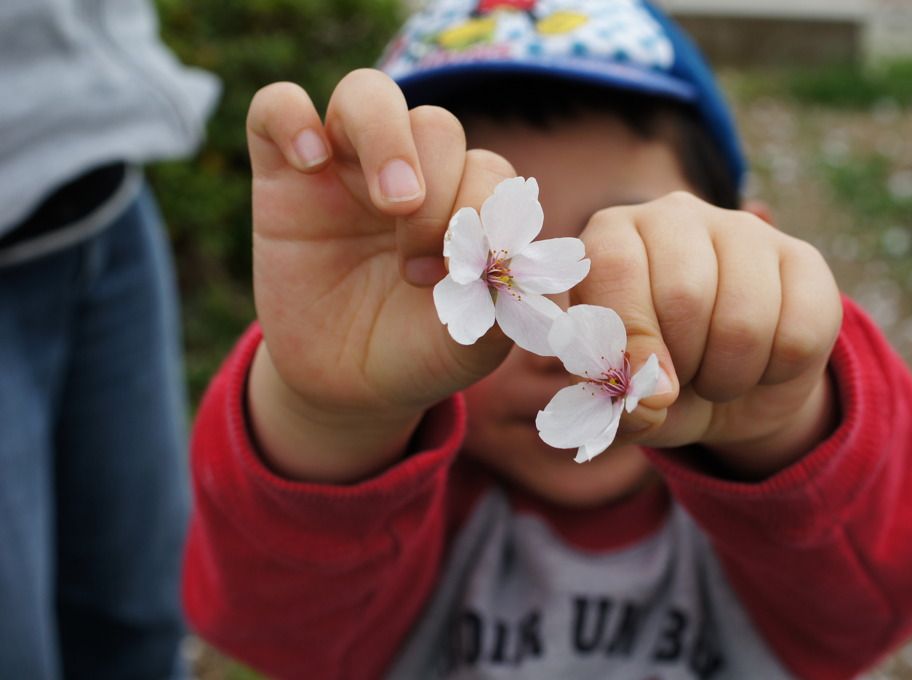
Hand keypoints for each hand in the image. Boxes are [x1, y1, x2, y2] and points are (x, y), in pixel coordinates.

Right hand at [244, 70, 516, 480]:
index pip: (486, 168)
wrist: (345, 386)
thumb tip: (537, 267)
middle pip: (434, 125)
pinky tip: (308, 163)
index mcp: (464, 202)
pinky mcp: (281, 174)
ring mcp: (345, 167)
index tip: (456, 279)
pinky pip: (277, 106)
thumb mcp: (471, 342)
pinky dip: (291, 118)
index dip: (479, 217)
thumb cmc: (418, 353)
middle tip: (417, 266)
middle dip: (437, 192)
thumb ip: (509, 302)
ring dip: (385, 138)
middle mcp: (410, 173)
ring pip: (366, 94)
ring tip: (391, 203)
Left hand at [573, 192, 842, 478]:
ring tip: (712, 374)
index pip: (615, 266)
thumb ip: (609, 397)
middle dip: (681, 362)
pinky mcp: (803, 259)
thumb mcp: (618, 397)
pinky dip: (775, 372)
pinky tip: (760, 362)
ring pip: (743, 321)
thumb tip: (648, 396)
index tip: (641, 388)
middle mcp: (675, 217)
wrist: (726, 393)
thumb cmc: (653, 382)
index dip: (630, 335)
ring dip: (726, 375)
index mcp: (613, 236)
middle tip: (678, 376)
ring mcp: (743, 230)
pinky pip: (797, 335)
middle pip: (683, 295)